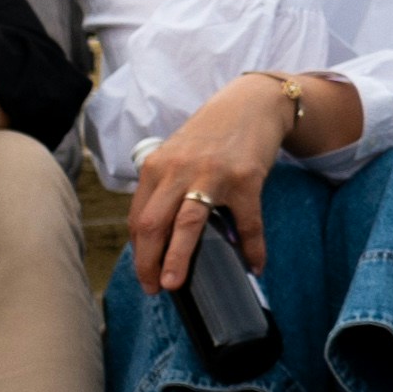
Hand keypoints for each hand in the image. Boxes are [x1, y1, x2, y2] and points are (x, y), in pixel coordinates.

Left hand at [125, 95, 289, 289]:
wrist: (252, 103)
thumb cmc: (210, 136)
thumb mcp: (176, 156)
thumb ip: (164, 188)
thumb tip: (159, 237)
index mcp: (156, 168)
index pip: (138, 218)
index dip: (138, 252)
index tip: (143, 274)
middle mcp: (179, 170)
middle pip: (152, 224)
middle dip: (147, 262)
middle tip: (153, 288)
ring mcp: (212, 175)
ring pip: (188, 224)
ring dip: (178, 259)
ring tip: (173, 284)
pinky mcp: (246, 179)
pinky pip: (247, 223)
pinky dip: (252, 248)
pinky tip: (254, 265)